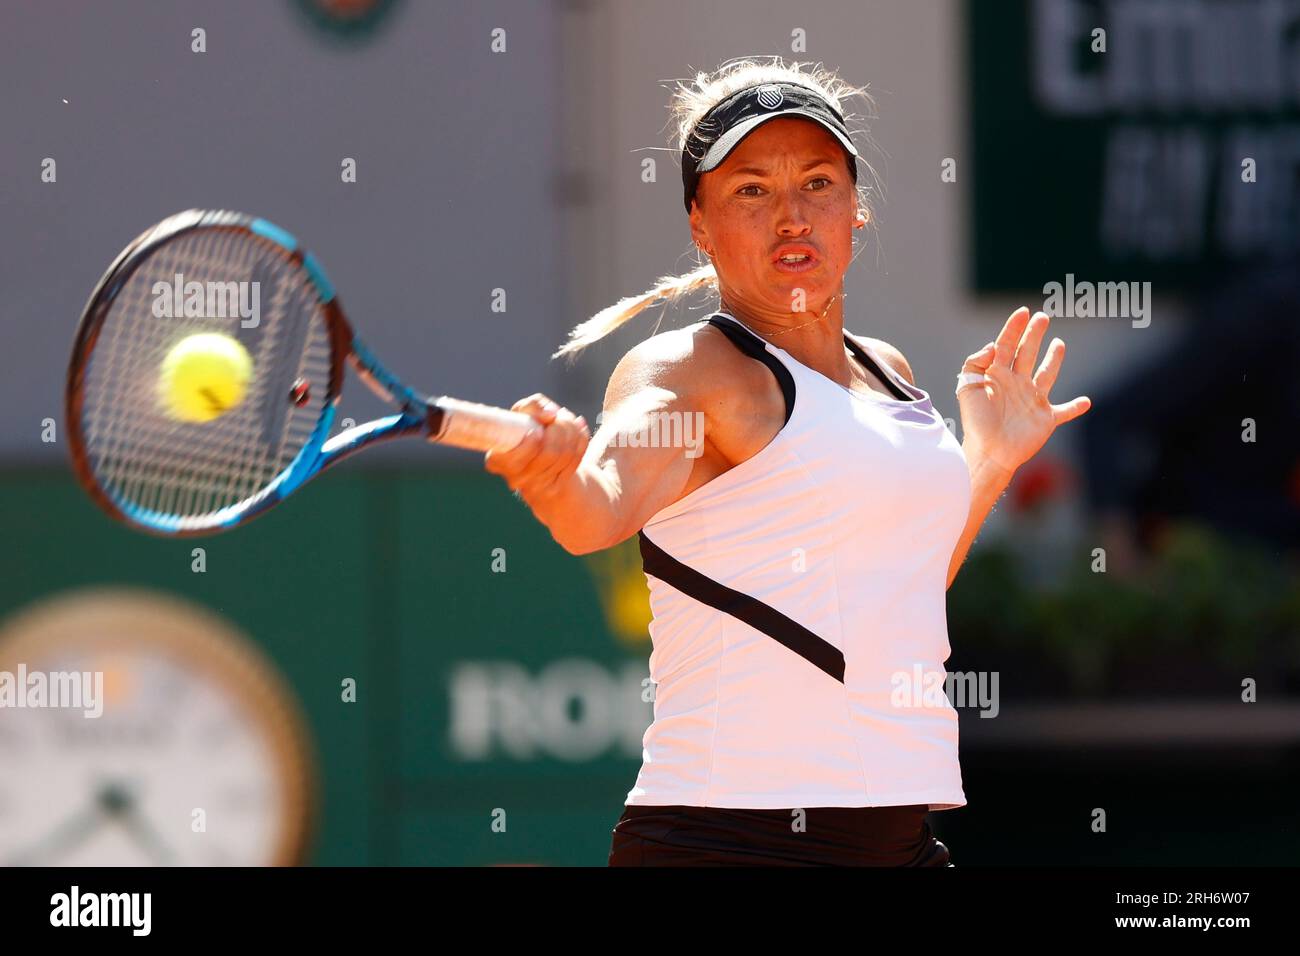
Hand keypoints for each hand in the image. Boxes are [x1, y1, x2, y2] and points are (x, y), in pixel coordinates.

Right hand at [483, 393, 589, 501]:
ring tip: (569, 419)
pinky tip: (578, 431)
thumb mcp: (524, 411)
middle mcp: (514, 478)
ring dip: (572, 431)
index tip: (539, 429)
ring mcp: (535, 488)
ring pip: (565, 455)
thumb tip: (551, 415)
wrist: (543, 454)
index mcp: (497, 460)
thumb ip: (533, 405)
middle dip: (560, 428)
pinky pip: (575, 461)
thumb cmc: (527, 428)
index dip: (532, 442)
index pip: (516, 457)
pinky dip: (581, 441)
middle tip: (559, 416)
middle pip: (549, 453)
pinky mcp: (554, 490)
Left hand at [956, 307, 1091, 475]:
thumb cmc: (976, 423)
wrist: (989, 452)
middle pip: (1026, 354)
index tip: (1022, 312)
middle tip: (1042, 317)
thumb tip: (993, 345)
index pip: (1005, 346)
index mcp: (996, 377)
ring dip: (1054, 360)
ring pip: (1046, 375)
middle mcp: (1016, 385)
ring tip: (1059, 344)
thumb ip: (975, 363)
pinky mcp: (1046, 419)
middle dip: (1033, 335)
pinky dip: (1075, 407)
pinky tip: (1086, 402)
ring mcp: (1032, 401)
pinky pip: (1064, 411)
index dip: (1013, 328)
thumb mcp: (968, 388)